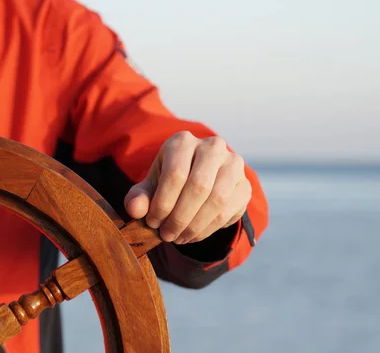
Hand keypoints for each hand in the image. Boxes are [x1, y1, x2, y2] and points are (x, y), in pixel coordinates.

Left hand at [124, 131, 251, 243]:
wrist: (199, 179)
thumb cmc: (169, 182)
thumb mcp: (151, 187)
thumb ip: (139, 197)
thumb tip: (135, 209)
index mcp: (183, 142)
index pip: (175, 175)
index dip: (162, 204)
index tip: (153, 223)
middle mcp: (212, 147)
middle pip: (198, 186)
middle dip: (179, 218)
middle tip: (167, 235)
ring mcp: (233, 164)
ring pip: (217, 199)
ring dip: (195, 225)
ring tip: (179, 238)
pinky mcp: (244, 185)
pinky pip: (229, 211)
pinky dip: (208, 229)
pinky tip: (194, 235)